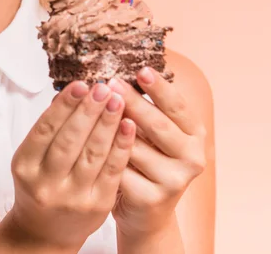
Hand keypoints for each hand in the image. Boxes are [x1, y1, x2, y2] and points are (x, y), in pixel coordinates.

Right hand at [8, 81, 135, 251]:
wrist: (45, 232)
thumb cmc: (38, 186)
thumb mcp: (30, 158)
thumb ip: (47, 130)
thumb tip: (70, 93)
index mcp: (25, 166)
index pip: (45, 129)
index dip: (63, 106)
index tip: (80, 85)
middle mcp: (46, 183)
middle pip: (70, 140)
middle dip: (88, 111)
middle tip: (102, 87)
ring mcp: (73, 196)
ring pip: (93, 153)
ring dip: (107, 123)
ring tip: (118, 100)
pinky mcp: (97, 205)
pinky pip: (112, 171)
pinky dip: (121, 146)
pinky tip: (129, 126)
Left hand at [108, 67, 206, 237]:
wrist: (144, 209)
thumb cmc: (145, 158)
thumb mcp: (151, 131)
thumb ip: (143, 107)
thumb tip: (116, 76)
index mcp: (194, 133)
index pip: (178, 106)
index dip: (160, 88)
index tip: (141, 70)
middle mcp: (192, 157)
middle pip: (157, 124)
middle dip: (131, 102)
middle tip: (110, 83)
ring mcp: (175, 181)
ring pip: (135, 146)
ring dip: (110, 127)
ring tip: (92, 106)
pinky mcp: (152, 199)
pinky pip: (120, 169)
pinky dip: (102, 153)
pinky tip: (85, 140)